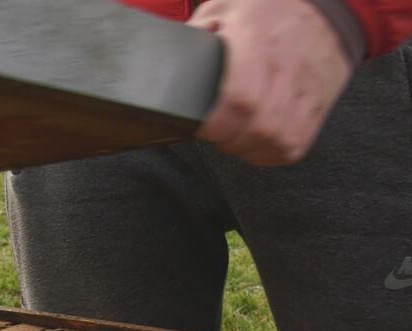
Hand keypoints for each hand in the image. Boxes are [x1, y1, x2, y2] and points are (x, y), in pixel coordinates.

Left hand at [189, 0, 354, 166]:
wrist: (326, 7)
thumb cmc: (270, 9)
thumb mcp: (226, 7)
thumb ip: (196, 33)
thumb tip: (168, 60)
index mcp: (257, 46)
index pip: (238, 99)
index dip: (214, 122)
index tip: (199, 124)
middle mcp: (286, 74)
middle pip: (255, 129)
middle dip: (225, 138)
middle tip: (213, 129)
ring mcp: (305, 94)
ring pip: (274, 143)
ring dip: (246, 148)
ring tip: (232, 135)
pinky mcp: (317, 110)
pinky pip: (291, 148)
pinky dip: (268, 152)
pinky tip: (255, 141)